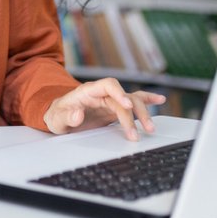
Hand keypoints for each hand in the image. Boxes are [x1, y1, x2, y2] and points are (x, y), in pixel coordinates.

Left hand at [43, 78, 166, 139]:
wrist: (59, 117)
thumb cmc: (57, 115)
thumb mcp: (57, 119)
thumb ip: (66, 117)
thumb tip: (78, 113)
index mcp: (88, 91)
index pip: (108, 85)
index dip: (119, 93)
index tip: (127, 105)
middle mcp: (102, 94)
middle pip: (124, 97)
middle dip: (133, 114)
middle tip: (137, 132)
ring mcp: (110, 101)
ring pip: (132, 100)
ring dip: (143, 113)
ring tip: (150, 128)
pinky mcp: (115, 109)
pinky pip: (134, 102)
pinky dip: (147, 100)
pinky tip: (160, 100)